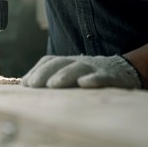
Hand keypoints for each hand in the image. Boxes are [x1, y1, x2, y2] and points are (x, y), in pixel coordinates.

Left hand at [22, 55, 141, 88]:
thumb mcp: (69, 75)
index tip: (25, 83)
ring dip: (65, 75)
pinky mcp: (111, 77)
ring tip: (54, 84)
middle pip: (60, 63)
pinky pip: (102, 77)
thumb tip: (25, 84)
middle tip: (34, 85)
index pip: (49, 62)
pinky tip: (85, 84)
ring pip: (79, 68)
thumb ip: (49, 78)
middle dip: (45, 73)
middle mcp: (78, 62)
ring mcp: (94, 68)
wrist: (122, 70)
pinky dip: (93, 79)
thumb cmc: (88, 76)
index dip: (36, 70)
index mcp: (67, 62)